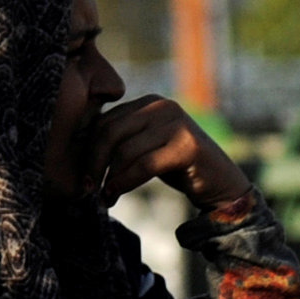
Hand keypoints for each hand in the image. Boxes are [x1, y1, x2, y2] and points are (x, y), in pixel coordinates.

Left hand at [95, 95, 252, 213]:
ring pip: (125, 151)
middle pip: (110, 132)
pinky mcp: (187, 145)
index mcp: (148, 102)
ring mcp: (177, 123)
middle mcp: (162, 106)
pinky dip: (124, 182)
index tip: (82, 175)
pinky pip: (144, 165)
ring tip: (104, 196)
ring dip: (109, 178)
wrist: (221, 183)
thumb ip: (122, 139)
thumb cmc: (177, 166)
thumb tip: (79, 150)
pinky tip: (115, 194)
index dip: (88, 149)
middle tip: (87, 187)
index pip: (105, 121)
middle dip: (94, 162)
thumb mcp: (146, 145)